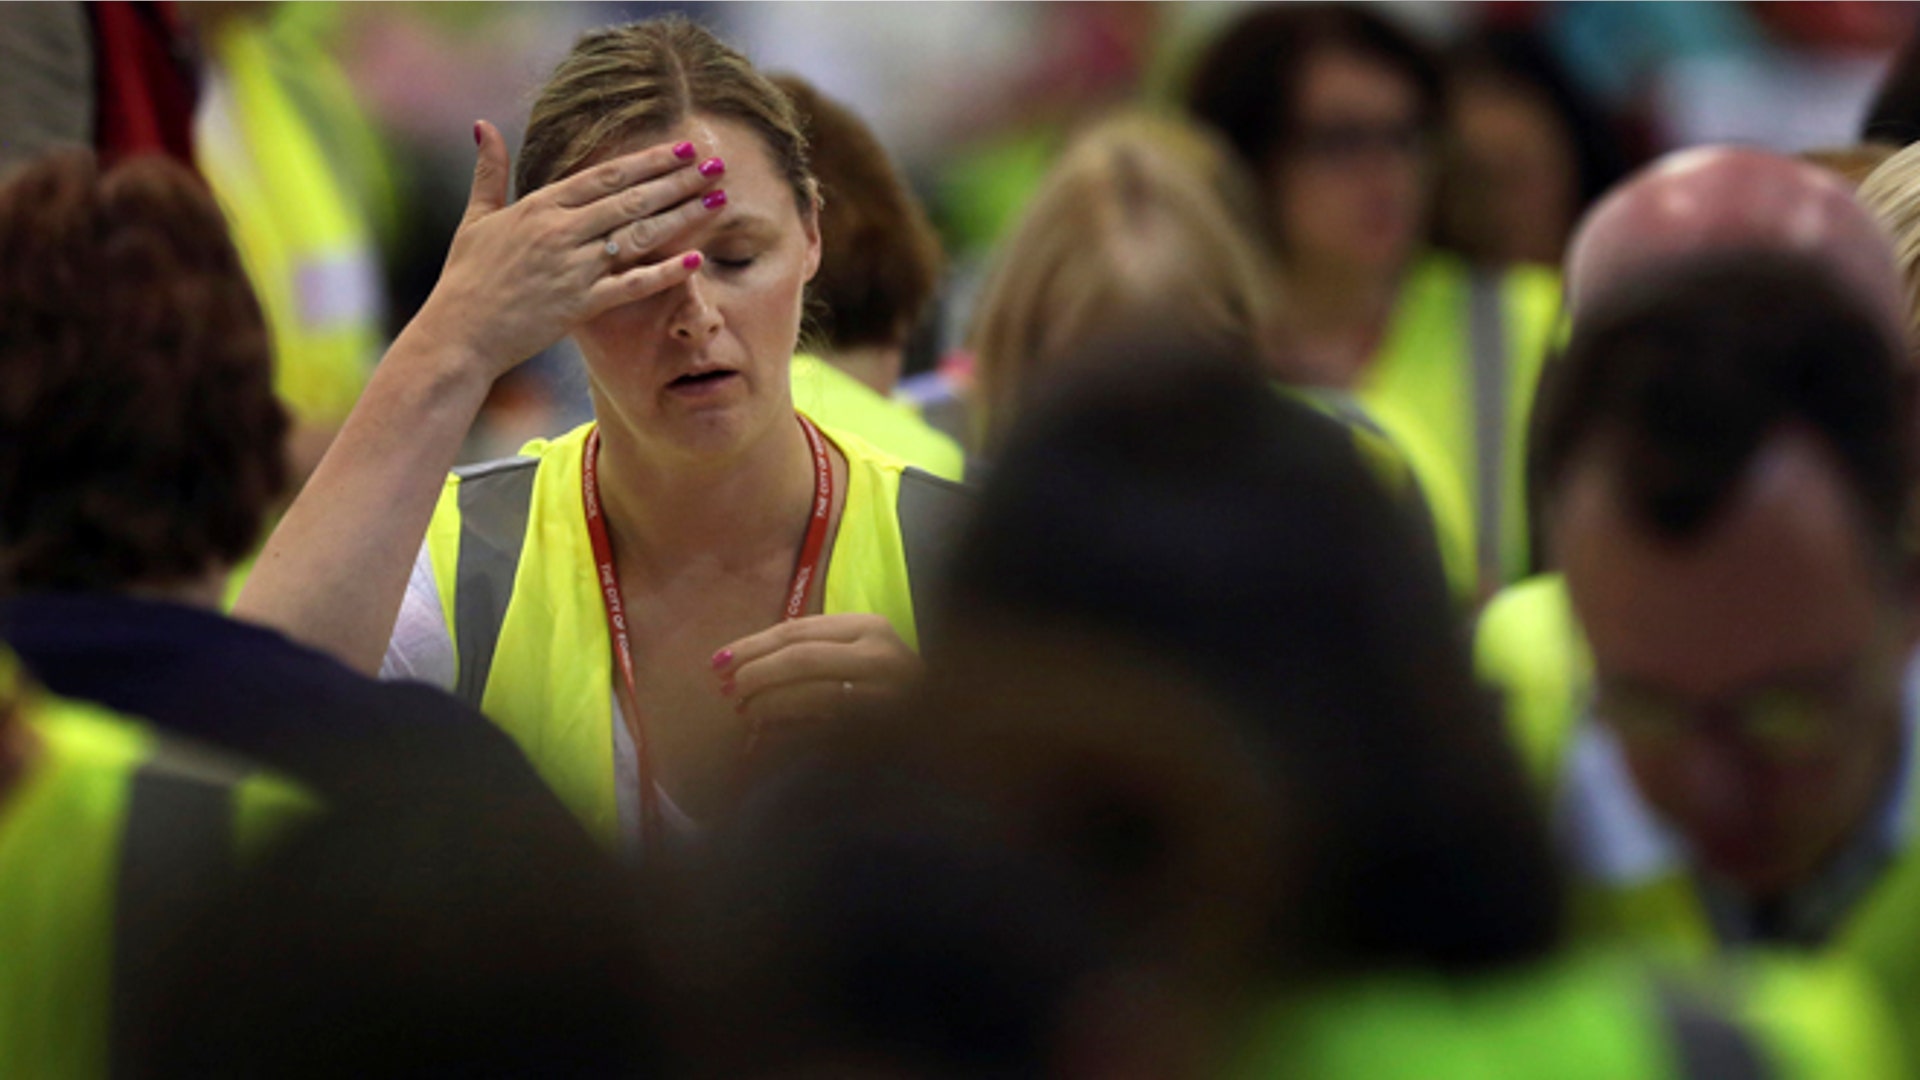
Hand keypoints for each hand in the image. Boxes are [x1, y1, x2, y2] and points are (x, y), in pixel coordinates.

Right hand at [407, 120, 726, 383]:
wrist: (458, 334)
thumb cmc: (466, 278)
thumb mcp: (476, 218)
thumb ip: (489, 172)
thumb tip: (483, 126)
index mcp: (540, 206)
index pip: (605, 176)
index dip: (648, 161)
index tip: (682, 149)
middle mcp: (560, 230)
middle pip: (631, 199)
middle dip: (678, 181)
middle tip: (716, 165)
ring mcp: (571, 267)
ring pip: (638, 235)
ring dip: (682, 216)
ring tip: (718, 201)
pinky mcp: (579, 305)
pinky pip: (631, 285)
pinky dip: (664, 272)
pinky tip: (697, 259)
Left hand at [713, 615, 922, 741]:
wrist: (947, 724)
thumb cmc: (889, 688)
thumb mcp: (857, 656)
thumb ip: (810, 654)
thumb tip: (741, 669)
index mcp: (870, 627)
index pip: (798, 630)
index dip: (752, 646)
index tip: (718, 661)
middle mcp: (880, 656)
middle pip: (801, 658)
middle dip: (756, 674)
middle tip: (726, 689)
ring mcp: (886, 694)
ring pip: (813, 693)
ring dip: (769, 704)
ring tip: (744, 712)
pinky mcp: (885, 729)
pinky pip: (828, 730)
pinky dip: (793, 732)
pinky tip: (770, 738)